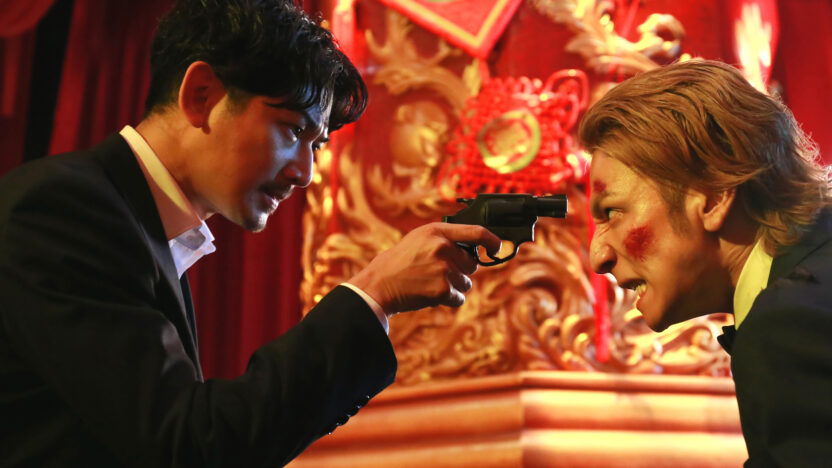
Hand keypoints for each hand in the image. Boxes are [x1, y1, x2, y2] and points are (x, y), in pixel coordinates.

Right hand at [348, 222, 500, 313]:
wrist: (380, 284)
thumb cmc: (401, 261)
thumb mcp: (420, 238)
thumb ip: (446, 238)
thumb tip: (476, 246)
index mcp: (438, 231)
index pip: (477, 232)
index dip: (493, 241)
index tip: (497, 249)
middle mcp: (443, 247)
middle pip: (472, 264)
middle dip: (461, 270)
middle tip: (438, 272)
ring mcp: (443, 268)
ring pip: (466, 283)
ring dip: (453, 286)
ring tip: (429, 282)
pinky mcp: (442, 289)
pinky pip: (459, 298)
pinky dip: (448, 300)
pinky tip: (430, 294)